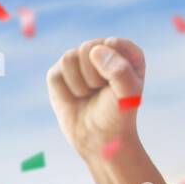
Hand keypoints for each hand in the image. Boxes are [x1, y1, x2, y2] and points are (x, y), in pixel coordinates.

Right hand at [46, 37, 146, 159]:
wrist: (99, 139)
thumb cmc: (117, 115)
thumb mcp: (128, 95)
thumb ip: (119, 70)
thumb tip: (94, 51)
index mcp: (125, 53)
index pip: (113, 43)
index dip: (112, 67)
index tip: (118, 87)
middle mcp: (102, 51)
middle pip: (88, 47)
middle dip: (94, 76)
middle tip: (101, 92)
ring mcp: (79, 61)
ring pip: (68, 57)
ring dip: (80, 84)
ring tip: (89, 96)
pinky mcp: (60, 73)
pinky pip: (56, 73)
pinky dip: (66, 91)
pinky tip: (76, 98)